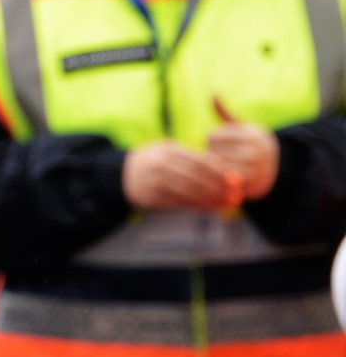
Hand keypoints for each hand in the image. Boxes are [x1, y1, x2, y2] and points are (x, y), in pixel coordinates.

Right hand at [123, 141, 238, 210]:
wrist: (122, 175)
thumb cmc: (153, 162)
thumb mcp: (168, 152)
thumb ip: (192, 158)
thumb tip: (222, 170)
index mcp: (168, 149)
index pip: (199, 160)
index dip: (219, 171)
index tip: (234, 179)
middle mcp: (160, 164)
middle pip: (196, 176)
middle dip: (217, 186)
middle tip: (233, 195)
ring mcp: (154, 180)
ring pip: (188, 190)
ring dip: (209, 199)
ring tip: (223, 203)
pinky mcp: (151, 196)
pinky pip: (178, 202)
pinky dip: (195, 206)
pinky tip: (207, 208)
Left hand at [207, 96, 279, 201]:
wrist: (274, 169)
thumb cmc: (251, 144)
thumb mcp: (241, 127)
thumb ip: (225, 113)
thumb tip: (213, 93)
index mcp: (252, 135)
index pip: (214, 136)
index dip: (213, 139)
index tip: (220, 142)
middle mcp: (256, 151)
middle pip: (214, 151)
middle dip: (213, 152)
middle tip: (221, 155)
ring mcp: (255, 168)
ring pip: (218, 164)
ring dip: (215, 165)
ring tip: (223, 163)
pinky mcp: (251, 183)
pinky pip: (225, 178)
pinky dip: (221, 176)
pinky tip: (225, 173)